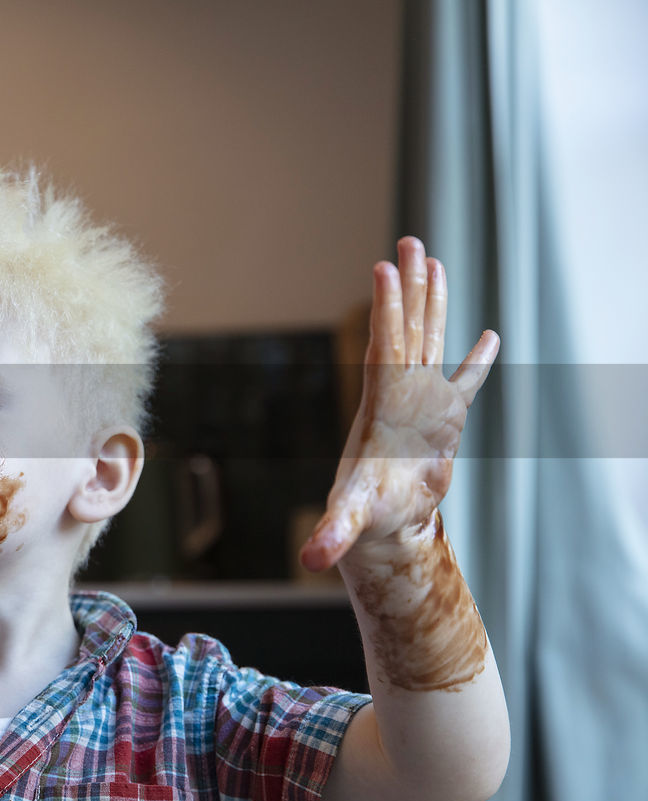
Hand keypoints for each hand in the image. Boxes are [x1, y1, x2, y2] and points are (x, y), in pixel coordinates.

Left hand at [300, 236, 498, 570]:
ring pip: (428, 342)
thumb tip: (313, 560)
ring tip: (433, 263)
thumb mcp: (349, 524)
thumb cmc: (366, 521)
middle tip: (409, 240)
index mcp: (381, 407)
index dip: (386, 310)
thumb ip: (332, 535)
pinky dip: (476, 361)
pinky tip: (488, 335)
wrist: (383, 527)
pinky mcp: (443, 421)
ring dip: (432, 304)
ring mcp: (422, 404)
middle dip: (408, 287)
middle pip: (406, 330)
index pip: (385, 348)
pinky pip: (464, 381)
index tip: (383, 268)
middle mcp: (400, 396)